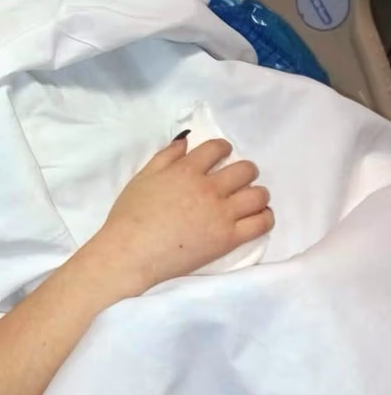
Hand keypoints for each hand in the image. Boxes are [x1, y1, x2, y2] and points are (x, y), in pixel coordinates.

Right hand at [83, 137, 273, 303]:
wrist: (131, 253)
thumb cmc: (129, 216)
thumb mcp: (142, 178)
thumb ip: (165, 157)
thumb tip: (185, 141)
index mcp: (187, 170)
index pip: (217, 148)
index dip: (223, 148)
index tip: (223, 154)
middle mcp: (209, 188)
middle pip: (245, 170)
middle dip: (246, 171)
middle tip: (239, 180)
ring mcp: (221, 214)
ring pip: (258, 195)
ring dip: (258, 193)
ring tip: (251, 199)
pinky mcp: (229, 238)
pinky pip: (261, 223)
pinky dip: (265, 217)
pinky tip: (258, 217)